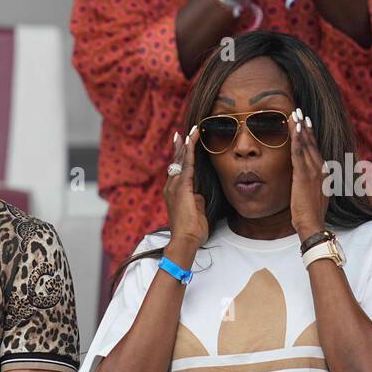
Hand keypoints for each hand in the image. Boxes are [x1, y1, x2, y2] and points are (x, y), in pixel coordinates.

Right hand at [163, 126, 207, 252]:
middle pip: (178, 162)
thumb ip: (197, 200)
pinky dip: (190, 151)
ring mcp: (175, 187)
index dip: (182, 156)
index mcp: (174, 193)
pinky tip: (192, 139)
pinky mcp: (182, 187)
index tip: (185, 143)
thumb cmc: (191, 231)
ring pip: (182, 160)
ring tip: (193, 131)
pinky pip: (187, 164)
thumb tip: (200, 195)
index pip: (179, 170)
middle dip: (183, 146)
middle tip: (187, 131)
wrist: (185, 241)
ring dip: (188, 144)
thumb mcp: (196, 212)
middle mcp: (171, 187)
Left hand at [289, 108, 328, 238]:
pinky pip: (299, 152)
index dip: (311, 135)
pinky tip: (294, 128)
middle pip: (312, 142)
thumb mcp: (314, 195)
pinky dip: (297, 139)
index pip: (316, 149)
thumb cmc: (311, 214)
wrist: (313, 225)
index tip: (306, 123)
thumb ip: (313, 184)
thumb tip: (308, 181)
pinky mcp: (303, 175)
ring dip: (300, 128)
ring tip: (295, 114)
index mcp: (324, 173)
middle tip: (299, 111)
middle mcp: (321, 168)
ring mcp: (313, 171)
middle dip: (305, 126)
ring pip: (306, 144)